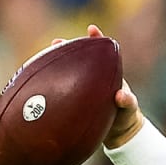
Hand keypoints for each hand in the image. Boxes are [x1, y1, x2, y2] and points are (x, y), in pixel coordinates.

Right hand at [48, 25, 143, 148]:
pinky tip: (36, 83)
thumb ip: (128, 103)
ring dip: (56, 64)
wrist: (118, 135)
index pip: (102, 53)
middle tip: (57, 42)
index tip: (91, 29)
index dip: (97, 39)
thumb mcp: (129, 111)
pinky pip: (60, 90)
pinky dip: (51, 85)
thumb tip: (121, 96)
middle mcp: (92, 78)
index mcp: (108, 75)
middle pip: (79, 58)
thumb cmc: (126, 119)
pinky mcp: (73, 99)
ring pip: (67, 72)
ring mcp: (81, 88)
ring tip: (43, 57)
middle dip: (68, 48)